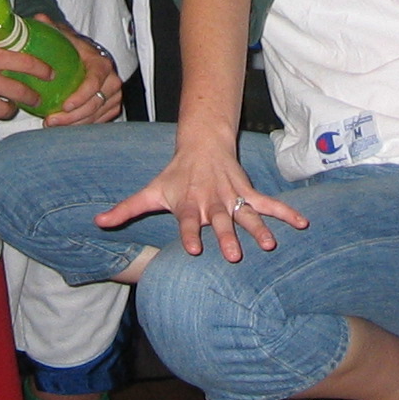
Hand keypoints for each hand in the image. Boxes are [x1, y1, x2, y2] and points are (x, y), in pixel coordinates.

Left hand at [44, 25, 123, 125]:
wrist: (91, 60)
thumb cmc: (76, 50)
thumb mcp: (65, 38)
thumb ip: (52, 29)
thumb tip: (39, 19)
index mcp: (101, 64)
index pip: (95, 82)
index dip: (81, 96)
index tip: (65, 105)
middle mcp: (112, 81)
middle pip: (95, 104)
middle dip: (72, 117)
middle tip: (50, 120)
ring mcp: (113, 96)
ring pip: (96, 116)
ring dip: (74, 124)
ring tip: (53, 125)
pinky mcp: (111, 107)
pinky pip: (98, 122)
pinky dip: (81, 126)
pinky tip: (65, 128)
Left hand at [96, 140, 306, 261]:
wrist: (201, 144)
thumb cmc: (174, 175)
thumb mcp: (149, 191)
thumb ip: (126, 209)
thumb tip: (97, 221)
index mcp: (188, 204)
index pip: (188, 221)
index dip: (190, 233)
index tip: (194, 248)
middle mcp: (211, 201)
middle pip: (220, 221)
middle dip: (227, 236)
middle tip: (234, 255)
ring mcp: (232, 197)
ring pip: (247, 214)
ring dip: (258, 228)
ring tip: (269, 245)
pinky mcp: (247, 192)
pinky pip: (268, 203)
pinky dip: (285, 213)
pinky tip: (301, 224)